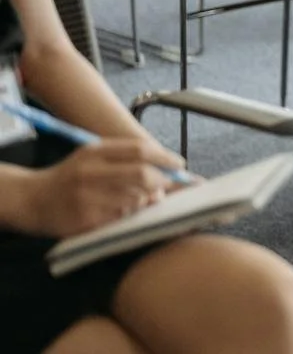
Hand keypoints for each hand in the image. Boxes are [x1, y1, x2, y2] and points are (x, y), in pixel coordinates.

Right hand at [20, 139, 185, 238]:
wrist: (33, 199)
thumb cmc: (70, 176)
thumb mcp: (93, 156)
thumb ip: (127, 158)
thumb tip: (167, 170)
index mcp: (94, 152)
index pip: (140, 150)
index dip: (165, 157)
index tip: (180, 164)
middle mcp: (90, 173)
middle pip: (143, 175)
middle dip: (162, 182)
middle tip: (165, 186)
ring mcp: (87, 198)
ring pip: (136, 199)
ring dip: (146, 200)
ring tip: (140, 199)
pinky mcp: (86, 221)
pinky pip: (122, 218)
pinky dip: (130, 215)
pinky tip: (122, 211)